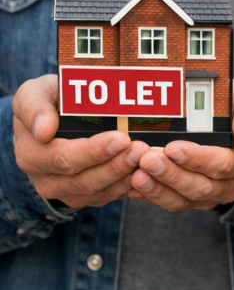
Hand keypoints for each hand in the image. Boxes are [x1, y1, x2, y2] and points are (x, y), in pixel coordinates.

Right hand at [13, 75, 147, 207]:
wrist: (53, 116)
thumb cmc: (47, 101)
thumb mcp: (32, 93)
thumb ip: (34, 107)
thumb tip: (44, 130)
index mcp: (32, 154)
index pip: (64, 158)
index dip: (93, 151)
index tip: (121, 139)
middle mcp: (45, 179)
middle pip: (84, 180)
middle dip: (115, 165)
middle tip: (141, 149)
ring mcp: (65, 190)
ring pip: (98, 191)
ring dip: (124, 176)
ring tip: (146, 158)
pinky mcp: (85, 196)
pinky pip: (107, 197)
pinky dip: (127, 186)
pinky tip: (145, 171)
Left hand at [127, 79, 233, 211]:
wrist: (229, 118)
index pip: (223, 164)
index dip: (197, 158)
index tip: (173, 148)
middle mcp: (233, 182)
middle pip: (201, 186)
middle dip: (171, 174)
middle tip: (147, 158)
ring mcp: (212, 193)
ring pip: (184, 199)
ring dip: (158, 188)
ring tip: (136, 174)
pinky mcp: (193, 198)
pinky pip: (173, 203)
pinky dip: (152, 195)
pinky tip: (134, 186)